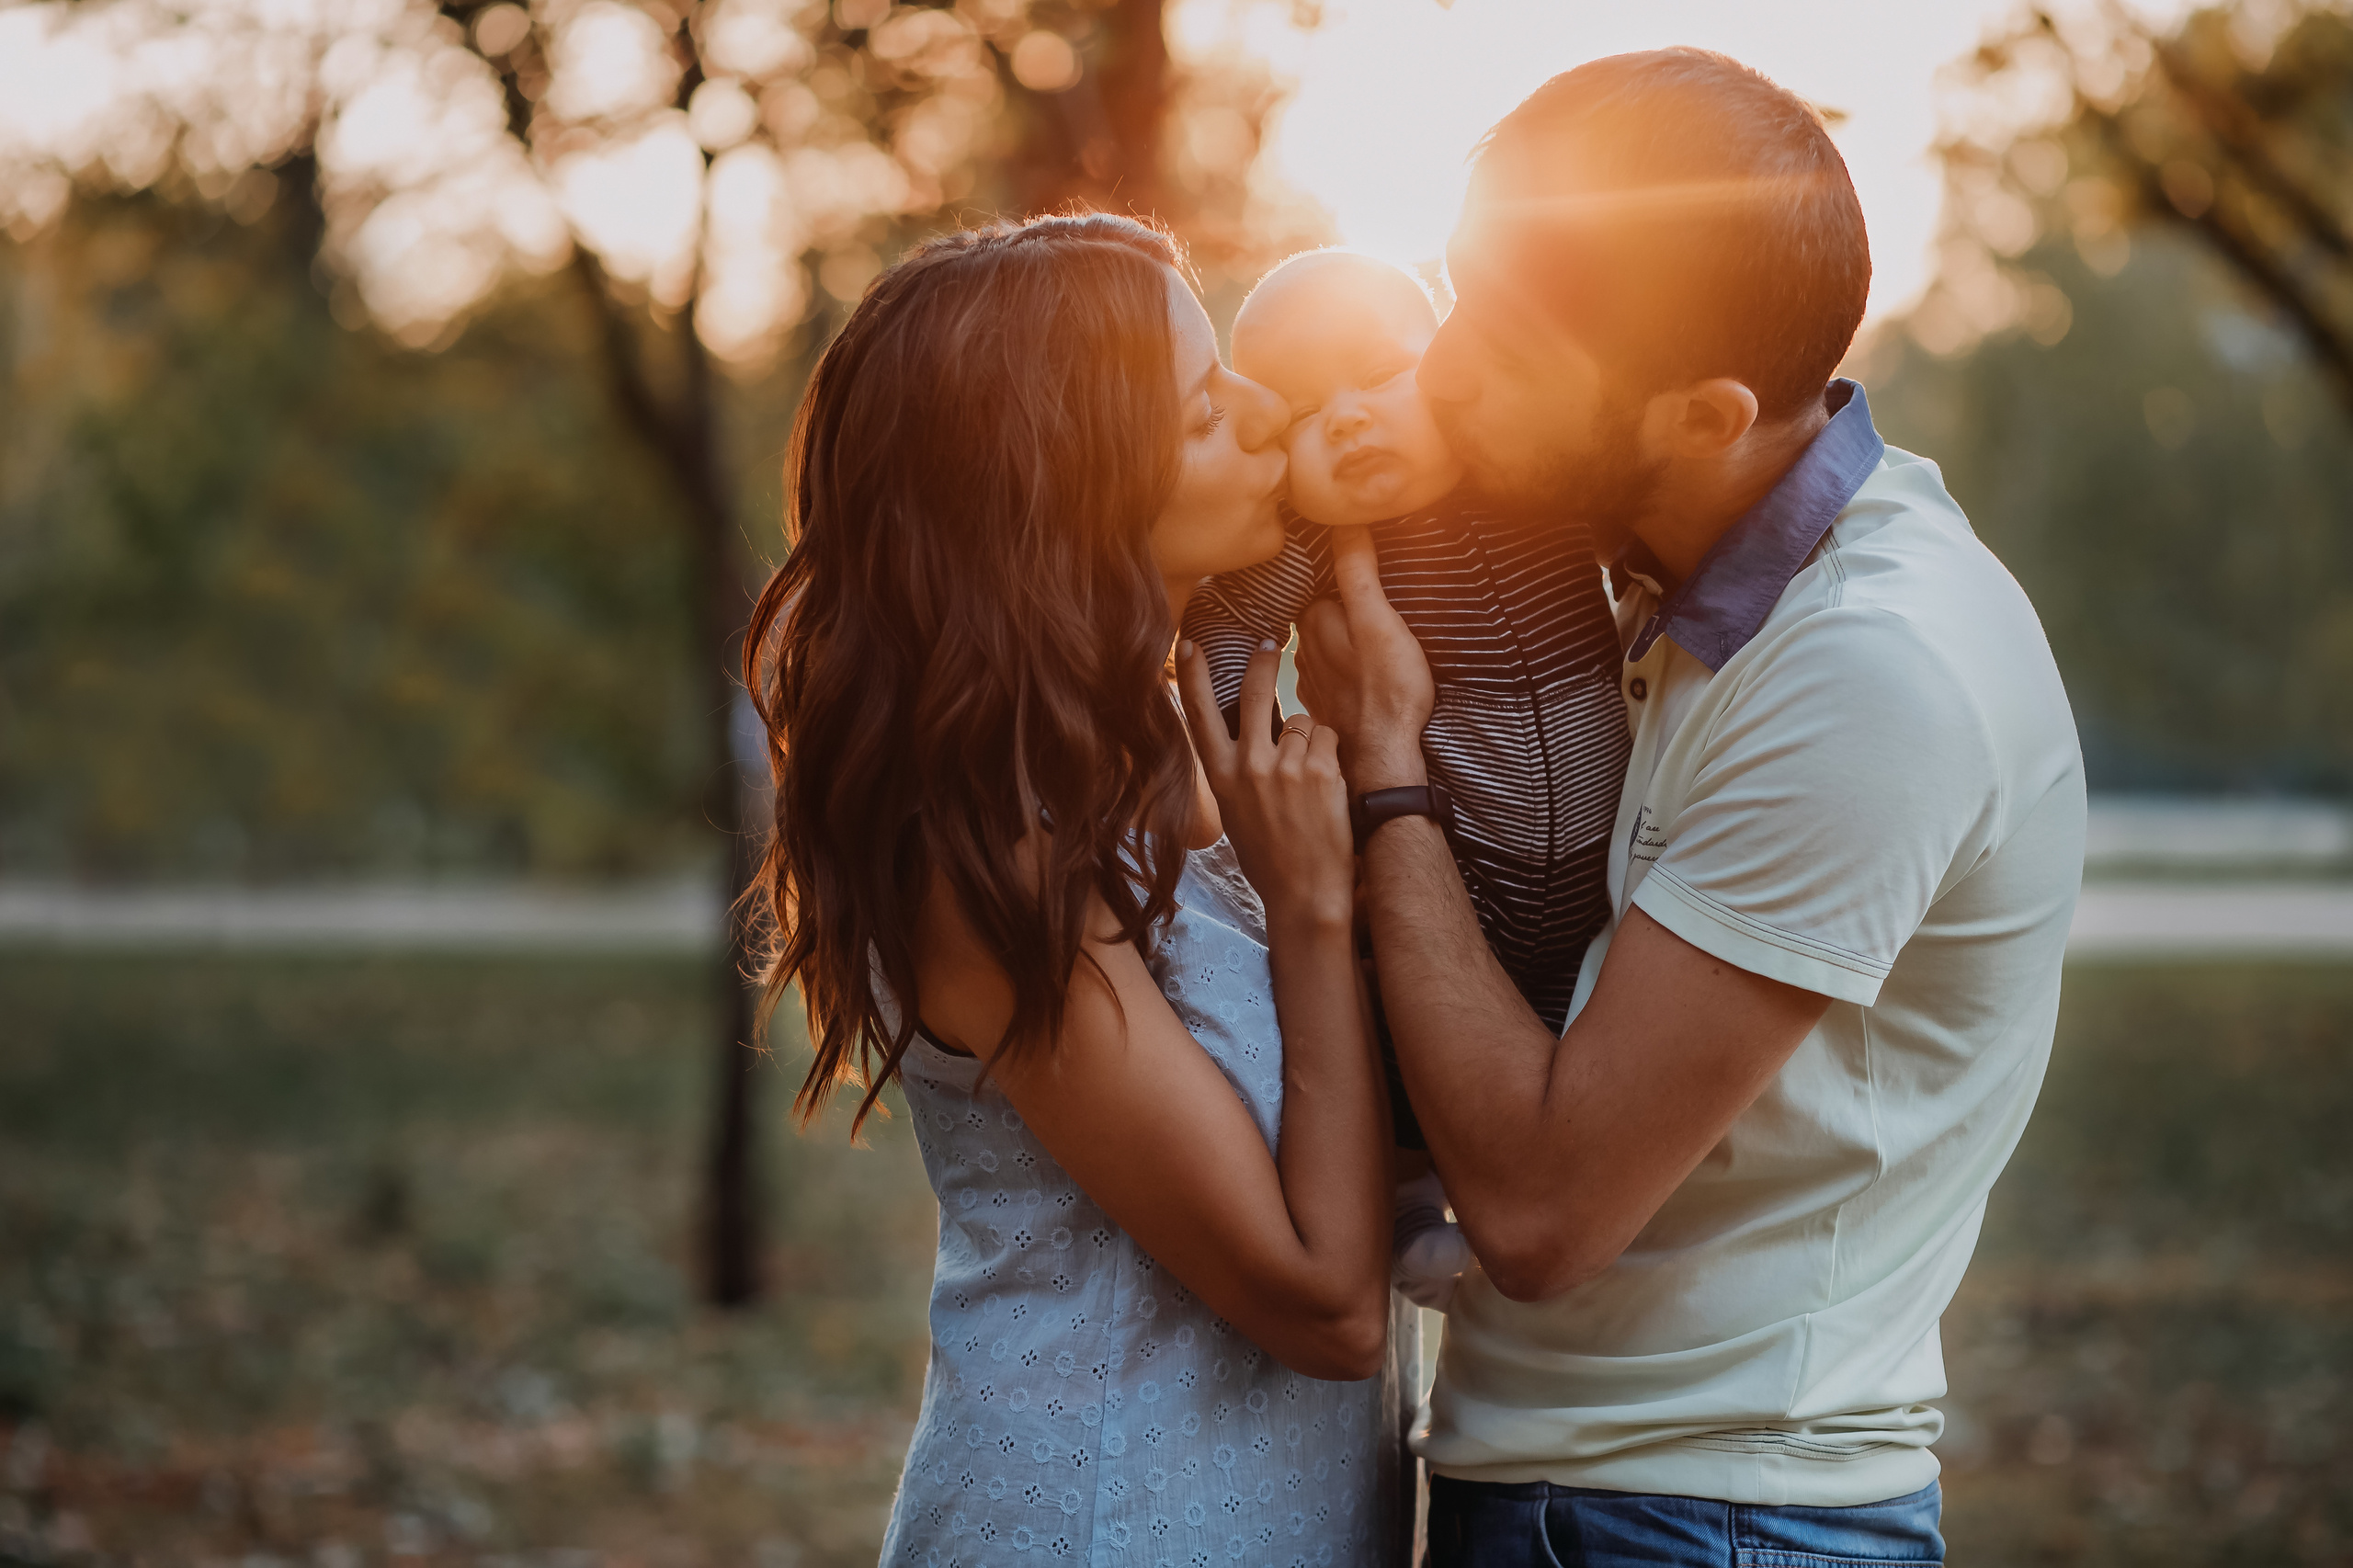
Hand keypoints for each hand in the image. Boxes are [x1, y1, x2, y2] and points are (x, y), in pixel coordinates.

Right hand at [1175, 638, 1354, 931]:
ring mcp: (1286, 767)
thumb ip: (1235, 772)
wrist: (1305, 893)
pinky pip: (1327, 736)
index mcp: (1220, 777)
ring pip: (1301, 720)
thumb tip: (1243, 739)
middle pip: (1254, 692)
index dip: (1194, 674)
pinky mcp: (1321, 770)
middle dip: (1264, 660)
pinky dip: (1332, 752)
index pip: (1199, 713)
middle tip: (1272, 642)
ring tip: (1311, 778)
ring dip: (1309, 738)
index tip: (1191, 643)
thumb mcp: (1235, 813)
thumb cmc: (1269, 858)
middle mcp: (1249, 766)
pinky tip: (1329, 783)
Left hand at [1296, 528, 1432, 788]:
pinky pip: (1328, 681)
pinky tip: (1355, 675)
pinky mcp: (1329, 712)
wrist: (1386, 757)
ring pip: (1317, 650)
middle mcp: (1305, 655)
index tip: (1344, 568)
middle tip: (1350, 596)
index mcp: (1315, 627)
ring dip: (1331, 641)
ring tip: (1354, 633)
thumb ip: (1358, 574)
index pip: (1316, 588)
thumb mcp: (1379, 622)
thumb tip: (1345, 522)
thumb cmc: (1388, 690)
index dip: (1330, 577)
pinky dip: (1337, 674)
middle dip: (1327, 607)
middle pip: (1313, 619)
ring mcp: (1315, 686)